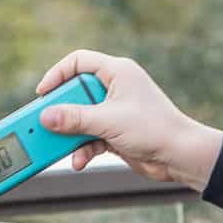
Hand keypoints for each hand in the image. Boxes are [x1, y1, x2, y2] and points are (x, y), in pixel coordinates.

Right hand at [37, 49, 222, 190]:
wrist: (180, 157)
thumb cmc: (153, 129)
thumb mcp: (108, 122)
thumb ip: (74, 118)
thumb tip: (45, 117)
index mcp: (117, 73)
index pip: (79, 61)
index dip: (57, 74)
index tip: (42, 94)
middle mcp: (115, 88)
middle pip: (75, 93)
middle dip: (61, 113)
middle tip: (45, 124)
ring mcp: (115, 111)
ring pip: (80, 119)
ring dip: (70, 135)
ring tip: (57, 148)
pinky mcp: (115, 132)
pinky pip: (90, 137)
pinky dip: (82, 149)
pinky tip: (79, 161)